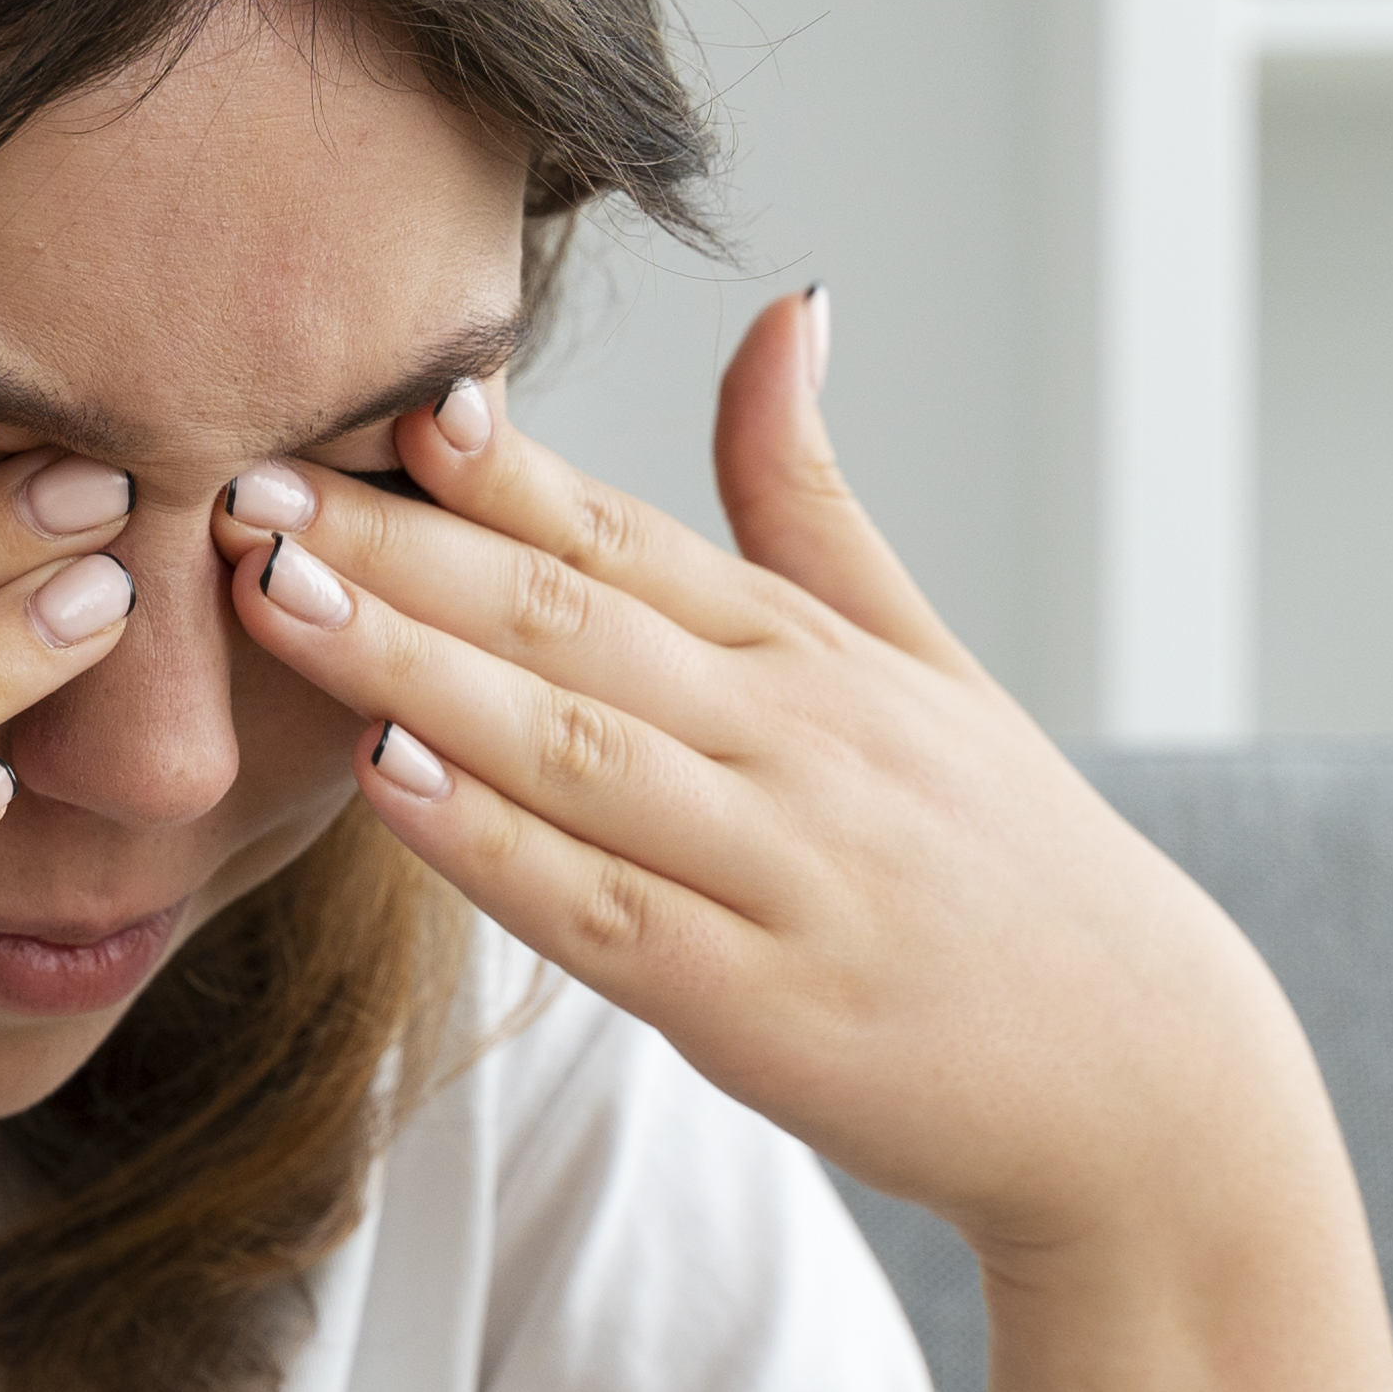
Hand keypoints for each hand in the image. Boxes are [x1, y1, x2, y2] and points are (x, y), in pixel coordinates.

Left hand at [217, 294, 1313, 1267]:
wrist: (1146, 1083)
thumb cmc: (1012, 866)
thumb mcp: (925, 656)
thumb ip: (813, 499)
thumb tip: (784, 308)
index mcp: (810, 653)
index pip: (626, 532)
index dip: (492, 467)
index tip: (370, 394)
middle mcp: (793, 740)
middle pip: (565, 619)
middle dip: (396, 546)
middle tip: (246, 479)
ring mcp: (777, 870)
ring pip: (565, 746)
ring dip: (410, 664)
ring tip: (275, 594)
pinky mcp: (758, 1005)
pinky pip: (599, 911)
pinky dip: (487, 843)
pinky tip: (382, 780)